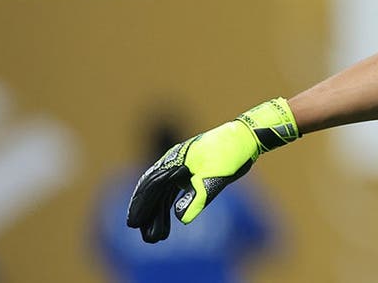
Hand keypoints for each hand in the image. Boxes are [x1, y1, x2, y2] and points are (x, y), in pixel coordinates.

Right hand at [126, 97, 298, 242]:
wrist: (244, 138)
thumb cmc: (229, 154)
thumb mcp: (215, 176)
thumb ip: (198, 197)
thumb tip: (181, 218)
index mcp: (174, 161)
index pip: (151, 187)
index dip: (141, 206)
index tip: (133, 224)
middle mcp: (173, 164)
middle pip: (154, 192)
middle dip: (148, 215)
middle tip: (146, 238)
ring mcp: (181, 168)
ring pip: (163, 194)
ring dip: (159, 214)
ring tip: (156, 237)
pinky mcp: (191, 172)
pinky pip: (174, 191)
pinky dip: (170, 206)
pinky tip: (168, 219)